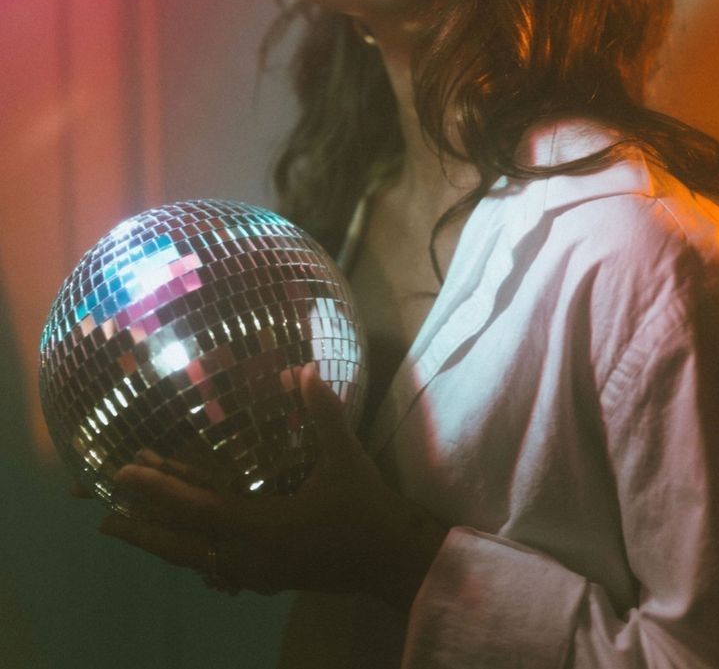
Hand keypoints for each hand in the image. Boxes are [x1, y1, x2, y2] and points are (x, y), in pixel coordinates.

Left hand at [96, 363, 446, 609]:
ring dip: (157, 542)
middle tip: (99, 516)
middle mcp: (249, 557)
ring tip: (123, 529)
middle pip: (181, 545)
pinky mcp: (264, 577)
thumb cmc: (366, 508)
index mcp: (264, 528)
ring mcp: (255, 573)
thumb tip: (301, 368)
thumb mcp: (345, 458)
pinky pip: (212, 568)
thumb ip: (322, 413)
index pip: (198, 509)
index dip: (157, 491)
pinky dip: (187, 553)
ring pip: (192, 560)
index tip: (120, 475)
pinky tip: (180, 549)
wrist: (392, 561)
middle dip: (140, 529)